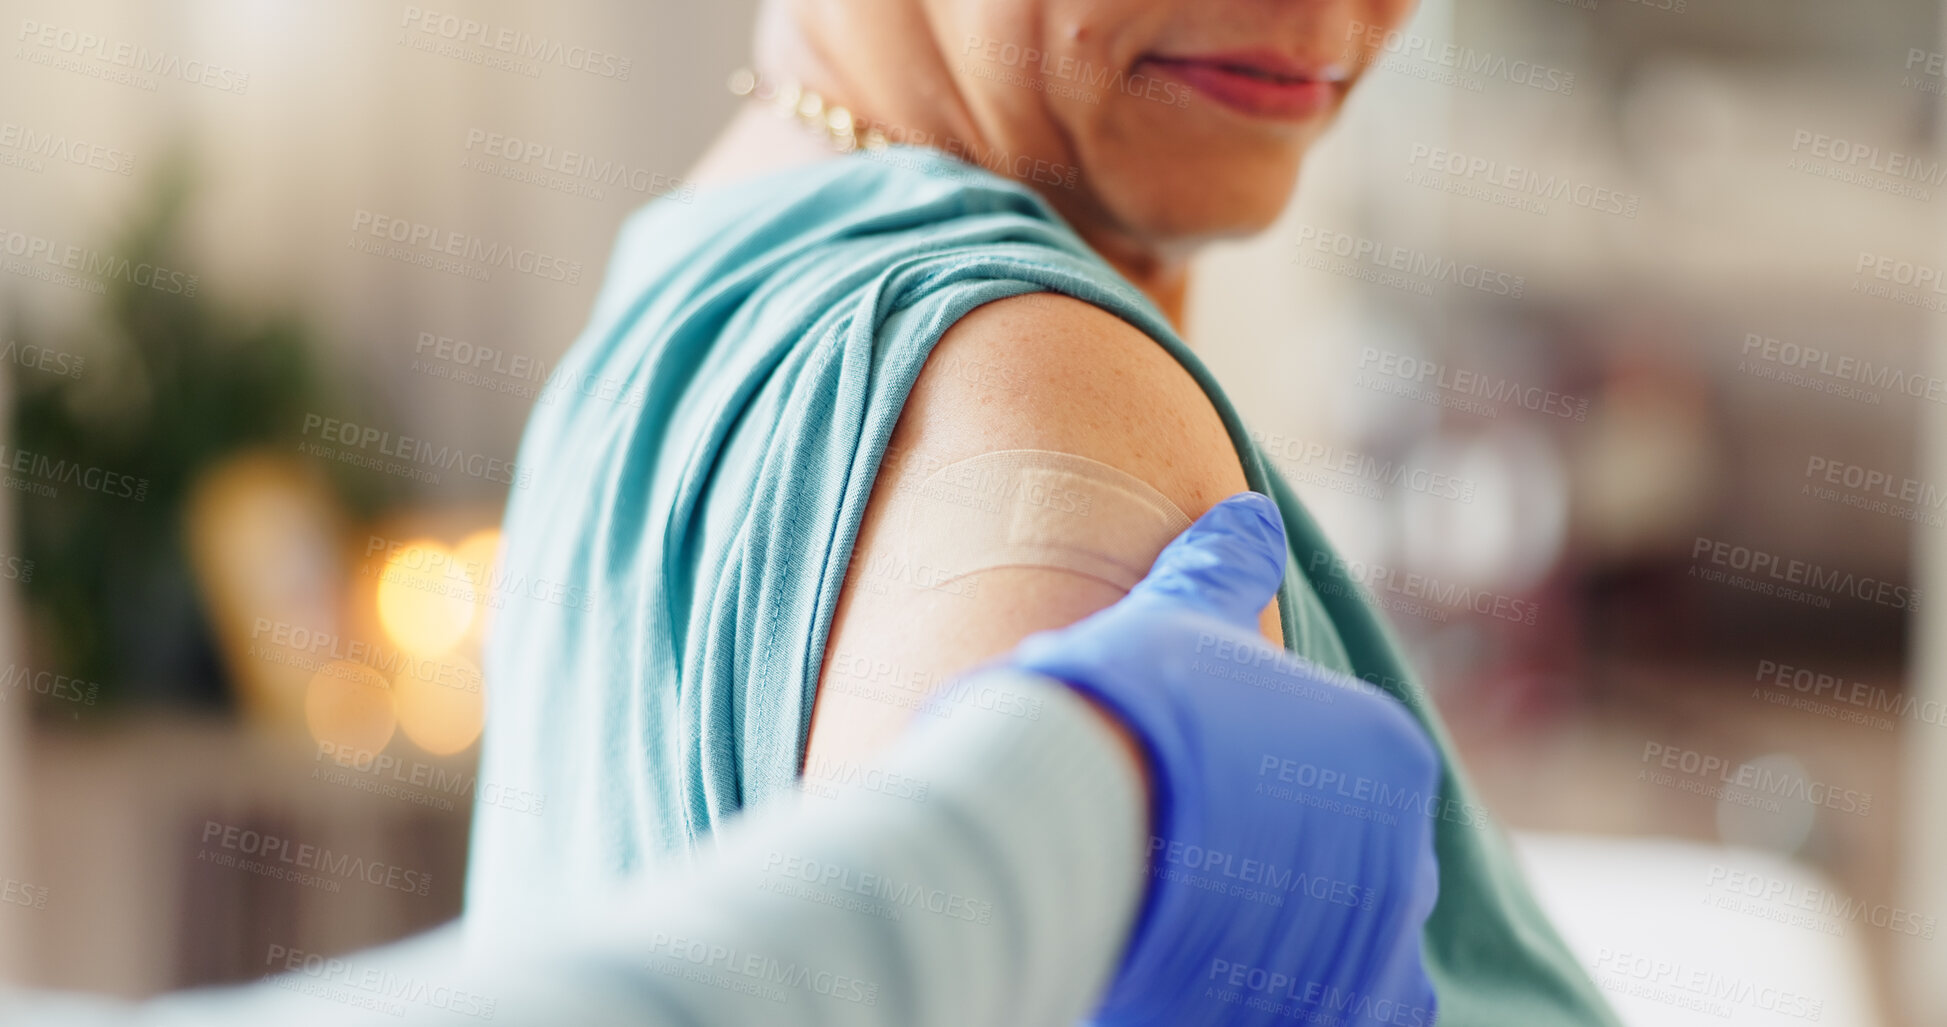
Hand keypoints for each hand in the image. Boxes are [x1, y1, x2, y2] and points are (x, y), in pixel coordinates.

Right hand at [1005, 492, 1441, 1026]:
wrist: (1076, 817)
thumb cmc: (1129, 708)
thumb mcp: (1178, 616)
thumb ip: (1226, 568)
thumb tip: (1251, 510)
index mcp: (1384, 752)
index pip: (1341, 785)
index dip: (1257, 795)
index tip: (1193, 803)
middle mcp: (1405, 852)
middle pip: (1351, 873)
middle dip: (1284, 878)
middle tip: (1190, 873)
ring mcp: (1373, 946)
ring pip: (1350, 955)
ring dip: (1292, 948)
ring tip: (1202, 932)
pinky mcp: (1335, 1013)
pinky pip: (1349, 1017)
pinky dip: (1294, 1001)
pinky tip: (1225, 982)